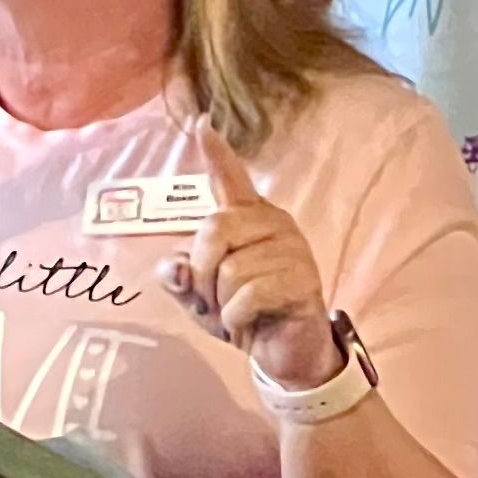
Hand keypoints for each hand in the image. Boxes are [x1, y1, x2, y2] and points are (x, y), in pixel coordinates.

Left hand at [159, 121, 339, 391]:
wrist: (286, 353)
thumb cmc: (243, 312)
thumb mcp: (198, 295)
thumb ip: (179, 276)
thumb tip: (175, 267)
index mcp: (247, 218)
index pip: (229, 178)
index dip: (215, 152)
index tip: (200, 123)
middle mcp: (272, 223)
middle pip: (213, 230)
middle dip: (202, 274)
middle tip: (213, 300)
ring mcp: (291, 249)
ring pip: (230, 269)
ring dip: (222, 303)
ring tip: (238, 313)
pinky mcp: (302, 279)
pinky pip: (247, 295)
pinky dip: (237, 317)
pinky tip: (252, 322)